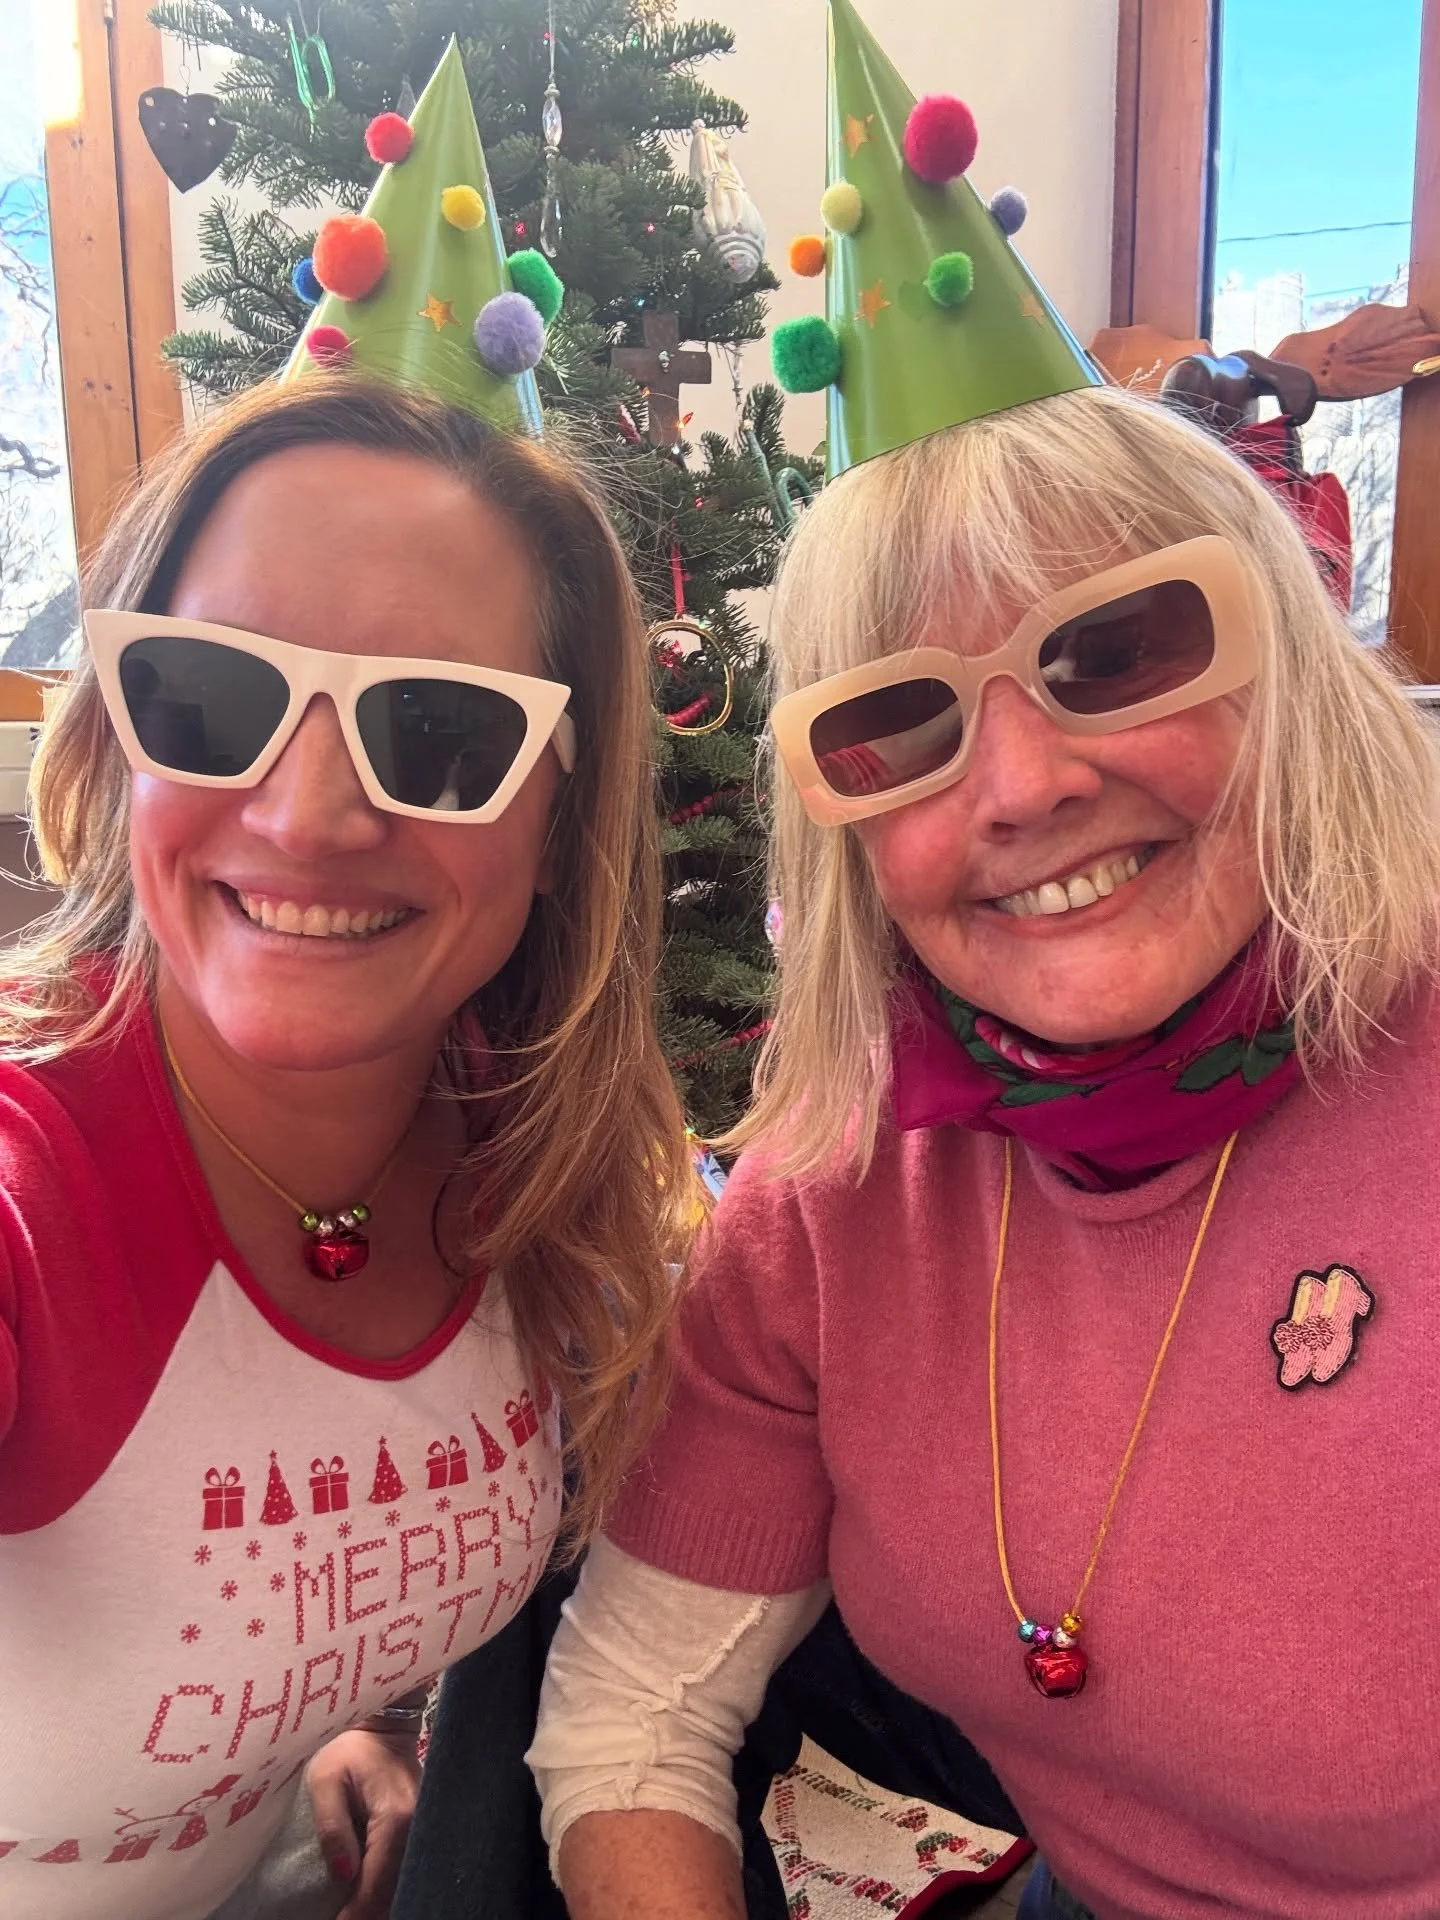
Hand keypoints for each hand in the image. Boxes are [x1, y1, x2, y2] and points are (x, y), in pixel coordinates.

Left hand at [305, 1728, 421, 1919]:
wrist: (384, 1725)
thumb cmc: (349, 1749)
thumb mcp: (326, 1780)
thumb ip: (333, 1827)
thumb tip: (344, 1874)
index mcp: (395, 1816)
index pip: (377, 1881)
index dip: (357, 1911)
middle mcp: (418, 1824)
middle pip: (396, 1887)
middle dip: (371, 1911)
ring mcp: (425, 1825)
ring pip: (405, 1879)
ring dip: (381, 1900)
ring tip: (354, 1911)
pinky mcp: (422, 1825)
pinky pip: (407, 1865)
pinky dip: (390, 1884)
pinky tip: (371, 1893)